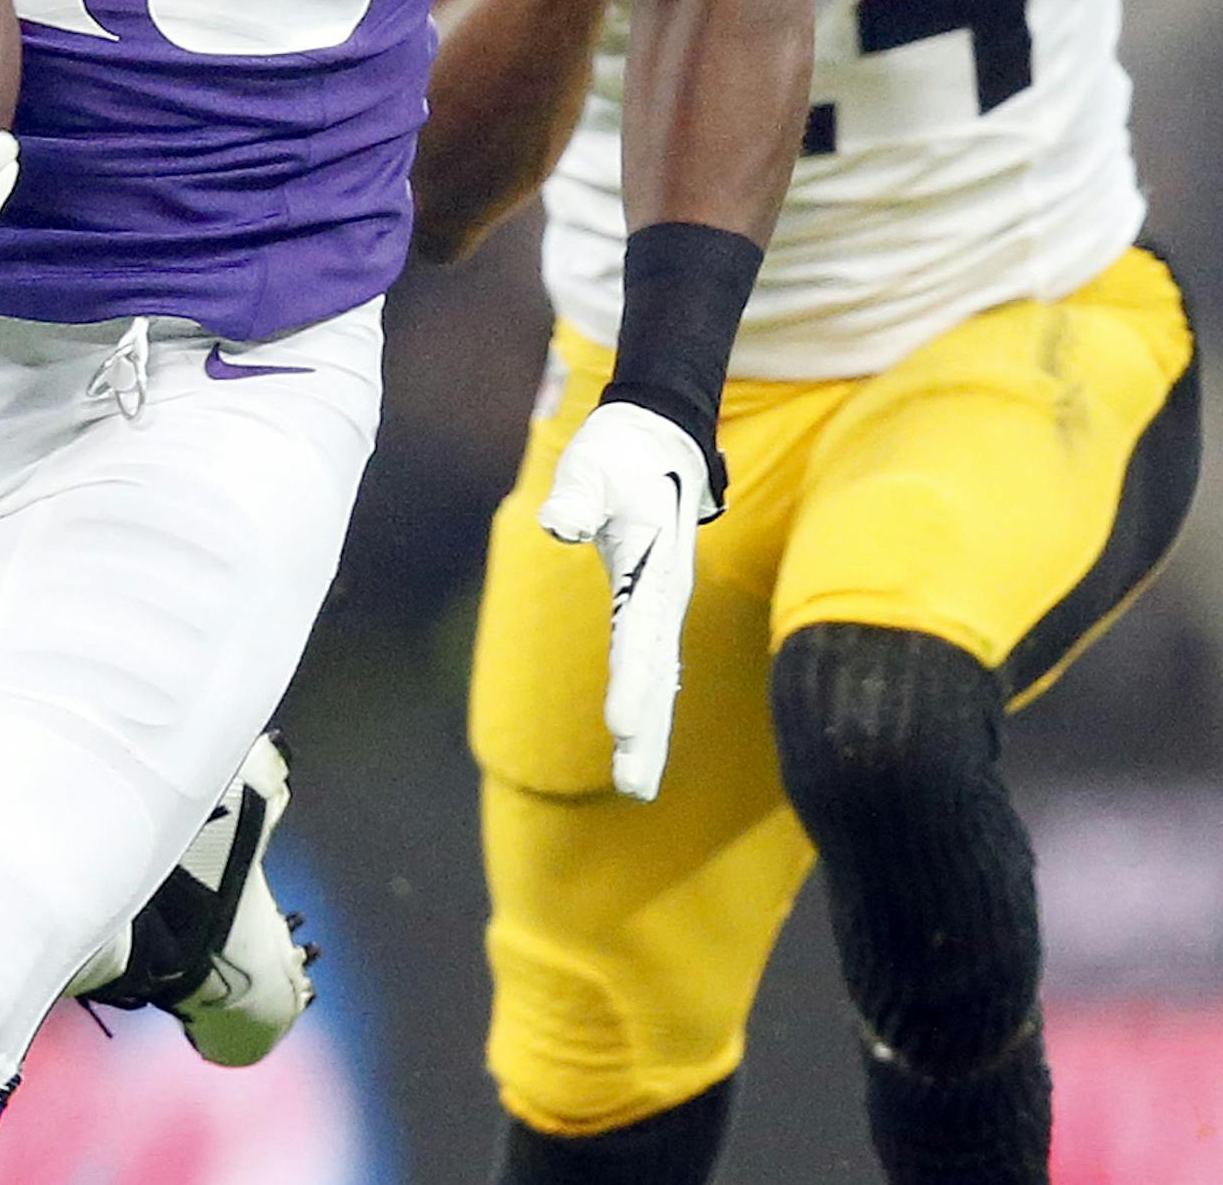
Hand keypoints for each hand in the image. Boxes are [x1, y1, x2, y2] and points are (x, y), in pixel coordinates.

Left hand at [537, 399, 715, 799]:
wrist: (659, 437)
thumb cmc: (618, 452)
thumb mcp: (591, 464)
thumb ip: (577, 496)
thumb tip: (556, 523)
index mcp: (654, 562)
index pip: (640, 631)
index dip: (632, 679)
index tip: (624, 726)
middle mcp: (666, 591)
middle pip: (658, 669)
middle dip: (648, 726)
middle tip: (634, 784)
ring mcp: (664, 601)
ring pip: (661, 674)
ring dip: (651, 728)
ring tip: (637, 785)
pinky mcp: (654, 602)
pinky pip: (655, 661)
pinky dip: (651, 701)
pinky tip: (643, 740)